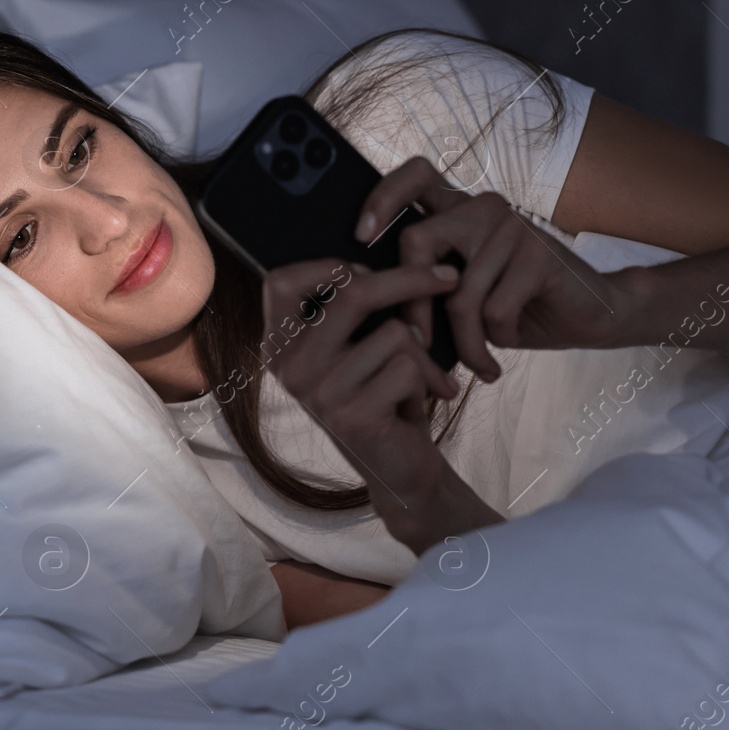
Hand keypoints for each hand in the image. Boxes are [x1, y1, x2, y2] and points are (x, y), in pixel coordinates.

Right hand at [261, 258, 480, 548]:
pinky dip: (427, 384)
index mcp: (279, 346)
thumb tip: (375, 257)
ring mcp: (316, 393)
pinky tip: (413, 407)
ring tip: (415, 381)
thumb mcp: (356, 349)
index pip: (283, 280)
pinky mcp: (350, 417)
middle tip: (449, 278)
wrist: (400, 471)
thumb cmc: (382, 398)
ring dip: (422, 356)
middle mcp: (288, 368)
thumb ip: (349, 311)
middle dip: (409, 280)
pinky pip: (408, 369)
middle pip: (353, 293)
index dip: (328, 265)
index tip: (367, 270)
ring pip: (395, 333)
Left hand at [355, 157, 626, 381]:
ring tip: (477, 364)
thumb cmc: (517, 307)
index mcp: (460, 209)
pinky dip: (495, 342)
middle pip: (418, 242)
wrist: (592, 315)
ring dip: (464, 343)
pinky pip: (493, 310)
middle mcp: (483, 207)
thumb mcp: (464, 294)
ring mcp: (511, 226)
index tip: (360, 236)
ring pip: (459, 294)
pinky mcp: (537, 254)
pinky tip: (504, 351)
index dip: (383, 197)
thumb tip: (370, 302)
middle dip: (412, 304)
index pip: (415, 176)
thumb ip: (429, 283)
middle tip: (419, 343)